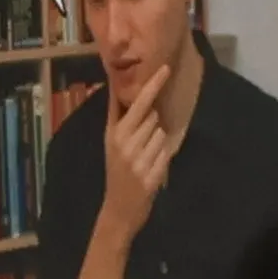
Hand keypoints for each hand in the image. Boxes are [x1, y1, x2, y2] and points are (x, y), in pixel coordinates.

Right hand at [99, 62, 173, 240]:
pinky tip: (151, 167)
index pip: (137, 103)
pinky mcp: (152, 174)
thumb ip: (117, 117)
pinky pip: (166, 152)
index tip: (166, 68)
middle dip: (152, 124)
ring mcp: (138, 159)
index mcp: (114, 133)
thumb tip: (117, 90)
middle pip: (153, 117)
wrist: (118, 209)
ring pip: (161, 134)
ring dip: (158, 142)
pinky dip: (162, 157)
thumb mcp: (111, 144)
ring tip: (144, 157)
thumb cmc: (116, 172)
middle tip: (141, 142)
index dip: (152, 85)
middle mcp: (125, 143)